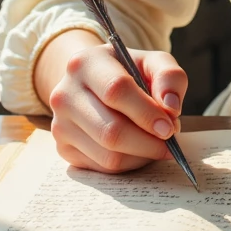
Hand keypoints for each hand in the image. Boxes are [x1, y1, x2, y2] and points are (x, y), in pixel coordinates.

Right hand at [34, 28, 188, 173]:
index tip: (170, 127)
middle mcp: (64, 94)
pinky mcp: (63, 148)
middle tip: (170, 142)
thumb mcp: (152, 63)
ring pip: (108, 155)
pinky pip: (103, 167)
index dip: (146, 113)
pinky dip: (129, 163)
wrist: (93, 82)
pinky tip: (140, 150)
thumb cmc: (129, 72)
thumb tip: (171, 108)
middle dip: (148, 142)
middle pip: (111, 131)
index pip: (116, 90)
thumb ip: (170, 77)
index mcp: (85, 63)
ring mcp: (59, 124)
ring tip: (158, 144)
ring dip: (142, 155)